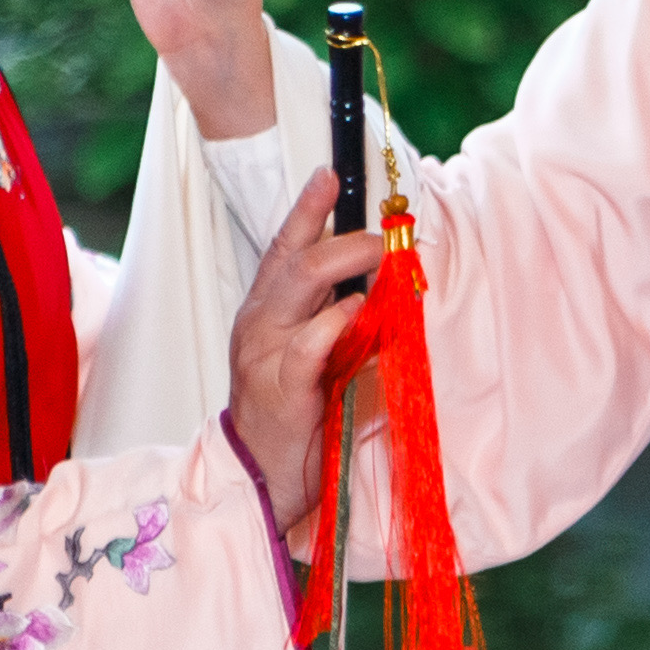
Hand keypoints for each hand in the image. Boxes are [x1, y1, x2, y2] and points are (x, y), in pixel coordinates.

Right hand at [227, 170, 386, 528]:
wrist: (260, 478)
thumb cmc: (295, 414)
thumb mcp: (318, 358)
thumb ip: (344, 324)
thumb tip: (389, 295)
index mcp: (267, 311)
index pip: (285, 247)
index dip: (307, 208)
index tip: (330, 172)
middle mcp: (260, 323)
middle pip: (294, 258)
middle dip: (338, 232)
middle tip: (382, 232)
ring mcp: (264, 354)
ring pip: (297, 287)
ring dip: (345, 263)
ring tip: (381, 254)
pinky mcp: (280, 388)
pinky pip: (308, 344)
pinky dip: (336, 323)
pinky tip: (358, 312)